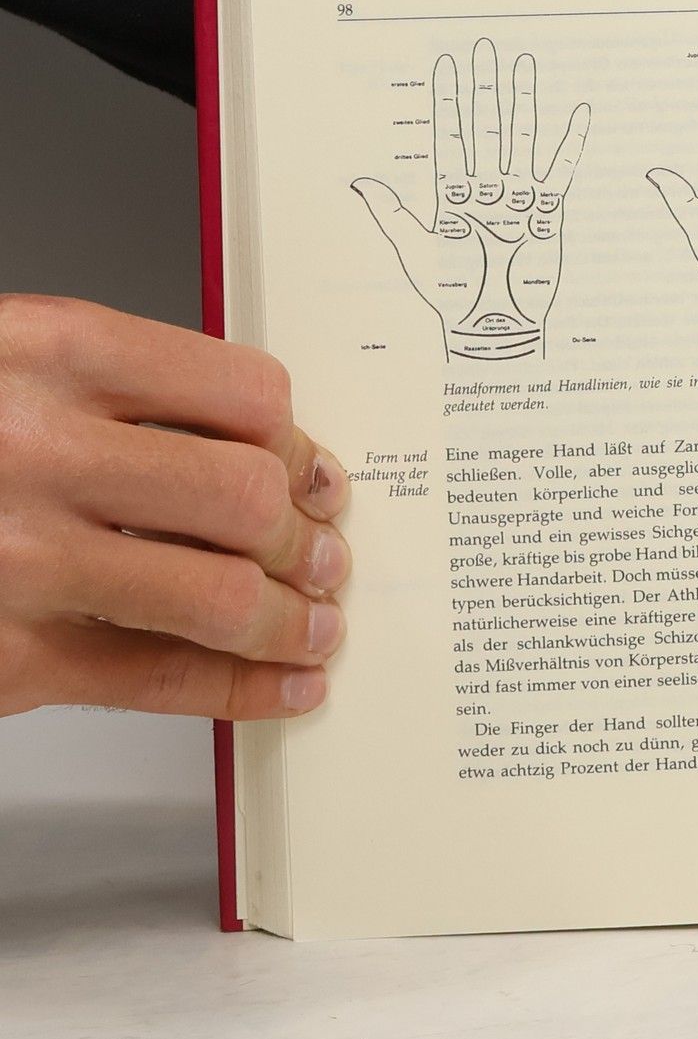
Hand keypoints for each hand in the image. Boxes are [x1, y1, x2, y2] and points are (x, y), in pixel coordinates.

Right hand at [0, 298, 349, 720]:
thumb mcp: (8, 373)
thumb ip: (115, 397)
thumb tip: (267, 455)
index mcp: (44, 350)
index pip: (241, 393)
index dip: (297, 445)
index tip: (315, 472)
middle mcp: (34, 448)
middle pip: (246, 497)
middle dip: (306, 538)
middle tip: (325, 557)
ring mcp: (17, 558)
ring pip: (220, 595)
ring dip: (292, 620)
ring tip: (314, 625)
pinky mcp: (3, 655)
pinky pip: (161, 677)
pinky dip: (243, 689)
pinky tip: (282, 686)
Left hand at [352, 39, 588, 361]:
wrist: (492, 327)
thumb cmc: (452, 296)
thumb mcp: (413, 252)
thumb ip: (391, 214)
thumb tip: (359, 182)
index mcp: (453, 195)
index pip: (450, 137)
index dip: (448, 102)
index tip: (447, 64)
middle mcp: (486, 190)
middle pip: (485, 130)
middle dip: (485, 89)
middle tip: (485, 49)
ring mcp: (518, 200)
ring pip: (520, 141)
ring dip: (522, 104)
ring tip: (523, 66)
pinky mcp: (547, 215)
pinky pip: (560, 173)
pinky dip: (570, 144)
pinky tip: (577, 114)